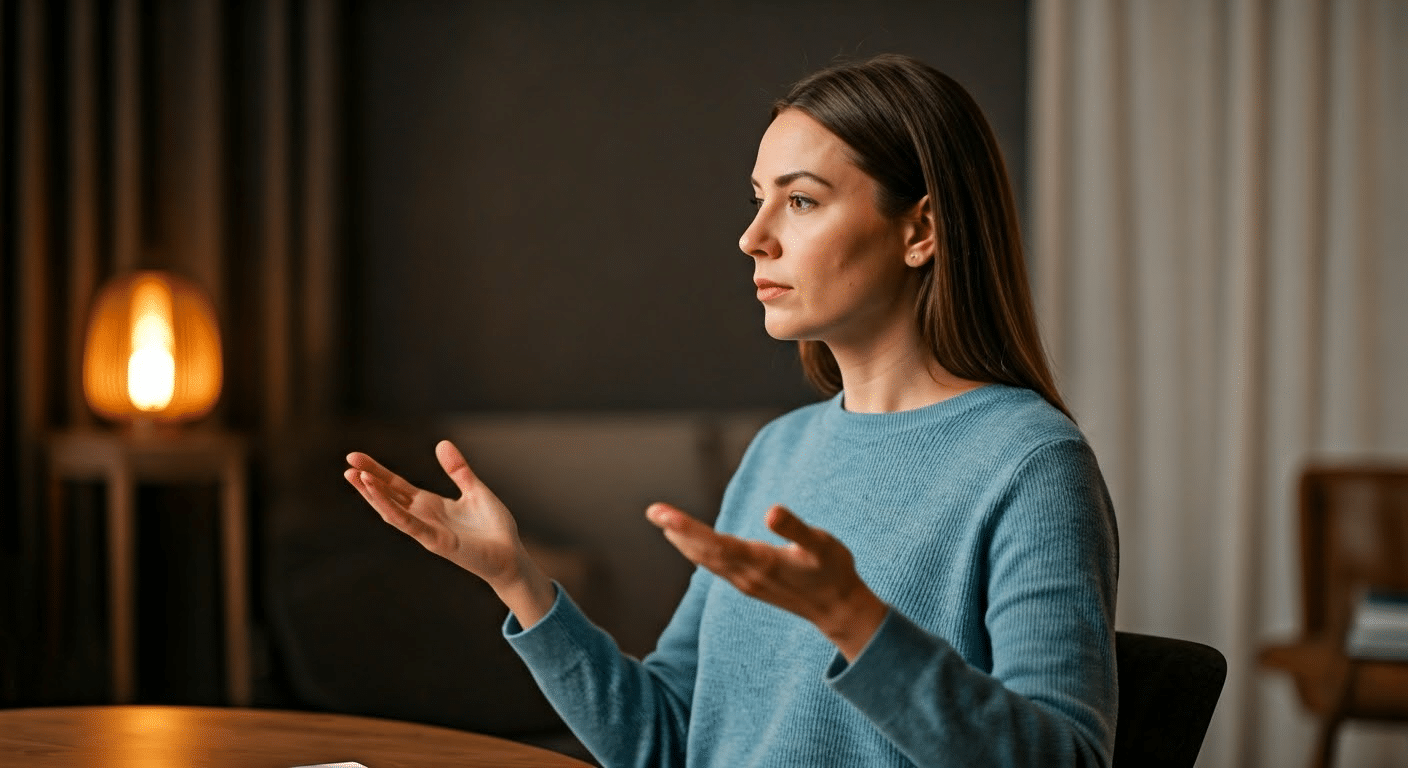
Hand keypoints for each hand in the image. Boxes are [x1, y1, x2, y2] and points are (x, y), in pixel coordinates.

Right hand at [344, 440, 554, 625]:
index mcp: (431, 505)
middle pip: (388, 496)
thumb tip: (442, 443)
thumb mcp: (476, 490)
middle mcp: (424, 518)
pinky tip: (380, 498)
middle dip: (368, 481)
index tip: (356, 457)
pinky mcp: (437, 543)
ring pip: (393, 512)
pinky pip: (411, 526)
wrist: (511, 555)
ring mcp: (428, 531)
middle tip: (348, 462)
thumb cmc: (494, 528)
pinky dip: (394, 511)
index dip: (377, 471)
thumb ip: (458, 470)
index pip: (396, 486)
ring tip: (356, 476)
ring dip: (374, 496)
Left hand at [647, 503, 887, 660]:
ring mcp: (747, 582)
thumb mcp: (821, 545)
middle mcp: (747, 575)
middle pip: (703, 552)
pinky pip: (717, 567)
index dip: (686, 528)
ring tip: (665, 524)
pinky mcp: (751, 585)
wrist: (838, 609)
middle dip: (677, 530)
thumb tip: (772, 512)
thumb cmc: (833, 572)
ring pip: (707, 561)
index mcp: (760, 562)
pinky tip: (693, 547)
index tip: (662, 515)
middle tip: (652, 510)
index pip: (714, 543)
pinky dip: (700, 553)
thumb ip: (795, 529)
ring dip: (684, 542)